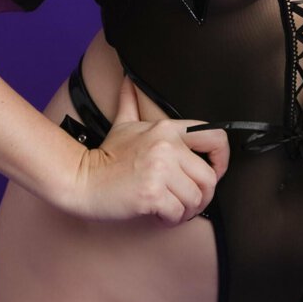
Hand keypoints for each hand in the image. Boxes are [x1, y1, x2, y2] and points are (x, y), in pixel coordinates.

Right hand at [66, 73, 229, 225]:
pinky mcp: (151, 193)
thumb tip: (128, 81)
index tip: (214, 172)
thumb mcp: (122, 125)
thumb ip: (130, 103)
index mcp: (167, 130)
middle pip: (209, 177)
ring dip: (187, 211)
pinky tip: (159, 216)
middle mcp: (167, 147)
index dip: (223, 159)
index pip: (215, 137)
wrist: (79, 180)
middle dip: (202, 196)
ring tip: (171, 211)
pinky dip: (171, 220)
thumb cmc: (104, 157)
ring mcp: (159, 170)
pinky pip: (178, 213)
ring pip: (196, 198)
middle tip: (187, 202)